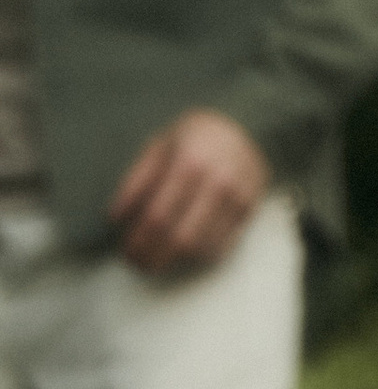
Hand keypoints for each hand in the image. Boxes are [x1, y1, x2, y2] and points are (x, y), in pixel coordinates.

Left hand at [110, 112, 271, 276]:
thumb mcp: (159, 146)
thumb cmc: (195, 137)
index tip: (125, 251)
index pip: (158, 216)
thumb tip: (117, 218)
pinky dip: (196, 256)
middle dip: (154, 258)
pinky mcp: (249, 211)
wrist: (246, 125)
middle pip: (181, 239)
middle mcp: (217, 183)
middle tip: (137, 263)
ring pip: (202, 248)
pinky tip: (181, 252)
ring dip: (174, 261)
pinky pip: (221, 247)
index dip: (139, 240)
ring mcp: (238, 199)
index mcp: (189, 163)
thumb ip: (136, 180)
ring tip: (155, 259)